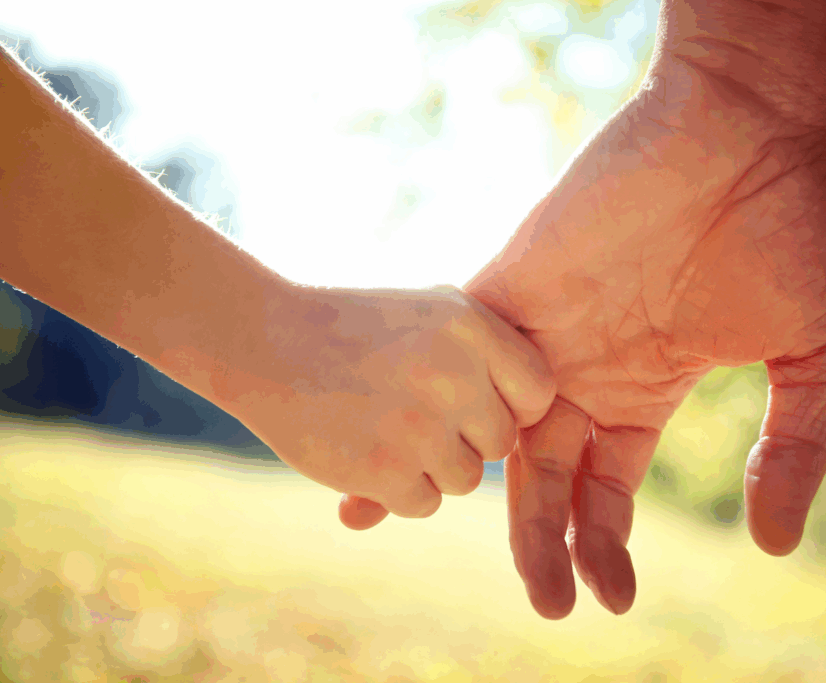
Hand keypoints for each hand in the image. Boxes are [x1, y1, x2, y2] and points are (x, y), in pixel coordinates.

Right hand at [235, 285, 555, 521]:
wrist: (266, 340)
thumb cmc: (355, 325)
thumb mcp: (432, 308)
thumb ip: (489, 348)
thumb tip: (539, 407)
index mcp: (472, 328)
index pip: (538, 392)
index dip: (513, 405)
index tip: (478, 404)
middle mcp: (454, 376)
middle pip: (500, 442)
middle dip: (468, 439)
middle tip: (420, 416)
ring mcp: (420, 427)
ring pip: (465, 479)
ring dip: (431, 467)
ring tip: (387, 428)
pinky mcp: (385, 472)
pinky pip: (424, 503)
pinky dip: (397, 491)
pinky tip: (365, 452)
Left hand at [465, 59, 825, 617]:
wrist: (749, 124)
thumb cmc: (792, 225)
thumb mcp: (812, 353)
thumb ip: (794, 447)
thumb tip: (775, 546)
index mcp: (646, 387)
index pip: (607, 488)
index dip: (606, 545)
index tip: (612, 598)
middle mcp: (584, 368)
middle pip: (544, 477)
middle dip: (542, 543)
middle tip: (549, 606)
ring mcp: (543, 331)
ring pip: (488, 428)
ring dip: (465, 488)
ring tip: (427, 534)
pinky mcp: (509, 286)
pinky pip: (449, 358)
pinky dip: (419, 403)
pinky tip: (393, 442)